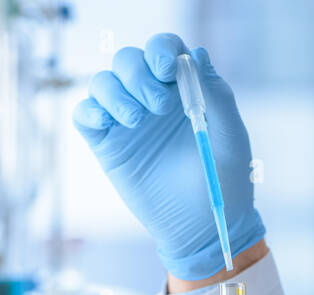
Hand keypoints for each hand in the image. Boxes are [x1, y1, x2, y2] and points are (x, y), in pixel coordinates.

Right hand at [72, 33, 265, 279]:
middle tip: (160, 107)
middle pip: (127, 60)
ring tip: (136, 120)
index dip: (160, 49)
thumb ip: (216, 94)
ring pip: (101, 82)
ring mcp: (125, 121)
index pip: (163, 50)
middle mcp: (150, 98)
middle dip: (138, 74)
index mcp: (182, 89)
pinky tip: (109, 124)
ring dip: (114, 92)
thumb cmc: (224, 180)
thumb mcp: (230, 135)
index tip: (166, 69)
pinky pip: (84, 114)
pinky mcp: (106, 146)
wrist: (204, 226)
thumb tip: (195, 54)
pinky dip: (90, 111)